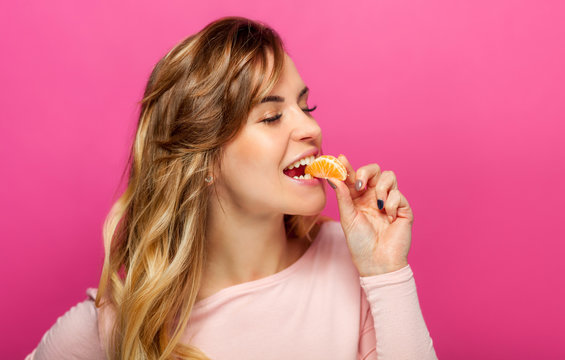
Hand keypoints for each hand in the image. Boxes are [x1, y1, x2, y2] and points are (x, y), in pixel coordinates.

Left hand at [327, 154, 413, 275]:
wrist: (377, 262)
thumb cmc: (360, 243)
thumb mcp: (347, 218)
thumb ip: (342, 196)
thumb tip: (333, 176)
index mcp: (359, 198)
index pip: (354, 176)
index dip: (348, 167)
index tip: (340, 159)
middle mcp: (374, 196)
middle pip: (374, 170)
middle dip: (367, 172)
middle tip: (360, 186)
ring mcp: (390, 201)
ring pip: (389, 176)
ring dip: (382, 188)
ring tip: (378, 206)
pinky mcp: (403, 208)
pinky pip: (399, 194)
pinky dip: (392, 204)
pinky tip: (389, 218)